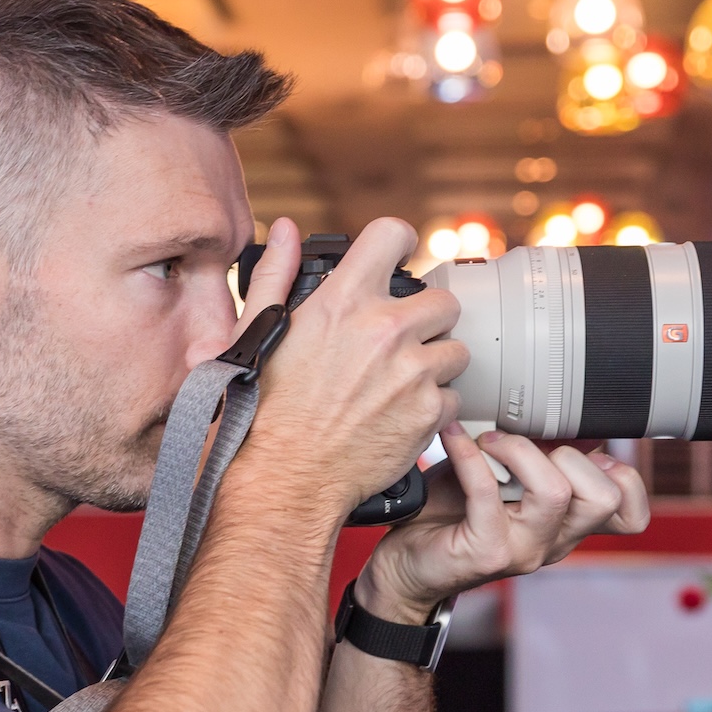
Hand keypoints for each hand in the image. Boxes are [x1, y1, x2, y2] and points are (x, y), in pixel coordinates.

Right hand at [233, 217, 466, 516]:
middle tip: (399, 342)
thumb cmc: (261, 413)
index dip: (398, 243)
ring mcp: (412, 373)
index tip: (397, 258)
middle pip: (442, 299)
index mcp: (343, 302)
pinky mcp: (429, 413)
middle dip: (425, 318)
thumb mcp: (255, 333)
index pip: (394, 234)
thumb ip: (276, 274)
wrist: (285, 481)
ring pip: (456, 349)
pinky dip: (433, 407)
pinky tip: (400, 415)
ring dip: (434, 363)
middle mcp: (385, 330)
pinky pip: (454, 397)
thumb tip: (284, 230)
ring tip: (399, 383)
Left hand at [357, 425, 649, 622]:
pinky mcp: (486, 552)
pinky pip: (487, 492)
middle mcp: (553, 542)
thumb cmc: (451, 515)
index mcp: (566, 525)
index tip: (578, 448)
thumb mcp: (503, 476)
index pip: (630, 512)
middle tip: (524, 445)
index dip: (620, 473)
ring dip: (520, 451)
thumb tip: (572, 421)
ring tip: (488, 441)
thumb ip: (541, 454)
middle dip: (569, 455)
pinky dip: (468, 454)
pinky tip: (451, 437)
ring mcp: (522, 551)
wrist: (405, 564)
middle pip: (605, 497)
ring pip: (556, 493)